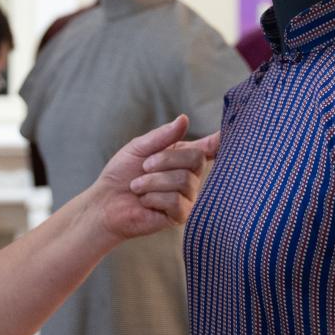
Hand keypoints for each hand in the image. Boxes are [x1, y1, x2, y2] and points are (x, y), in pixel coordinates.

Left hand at [89, 115, 215, 241]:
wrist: (106, 202)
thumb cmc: (121, 174)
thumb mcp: (139, 148)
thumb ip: (162, 136)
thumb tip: (184, 119)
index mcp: (181, 156)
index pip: (209, 148)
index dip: (221, 141)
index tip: (228, 133)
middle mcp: (189, 176)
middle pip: (195, 159)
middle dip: (164, 160)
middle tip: (144, 167)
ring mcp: (187, 196)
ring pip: (184, 181)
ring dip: (153, 181)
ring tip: (137, 187)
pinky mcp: (180, 215)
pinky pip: (177, 201)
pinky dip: (154, 198)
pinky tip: (145, 202)